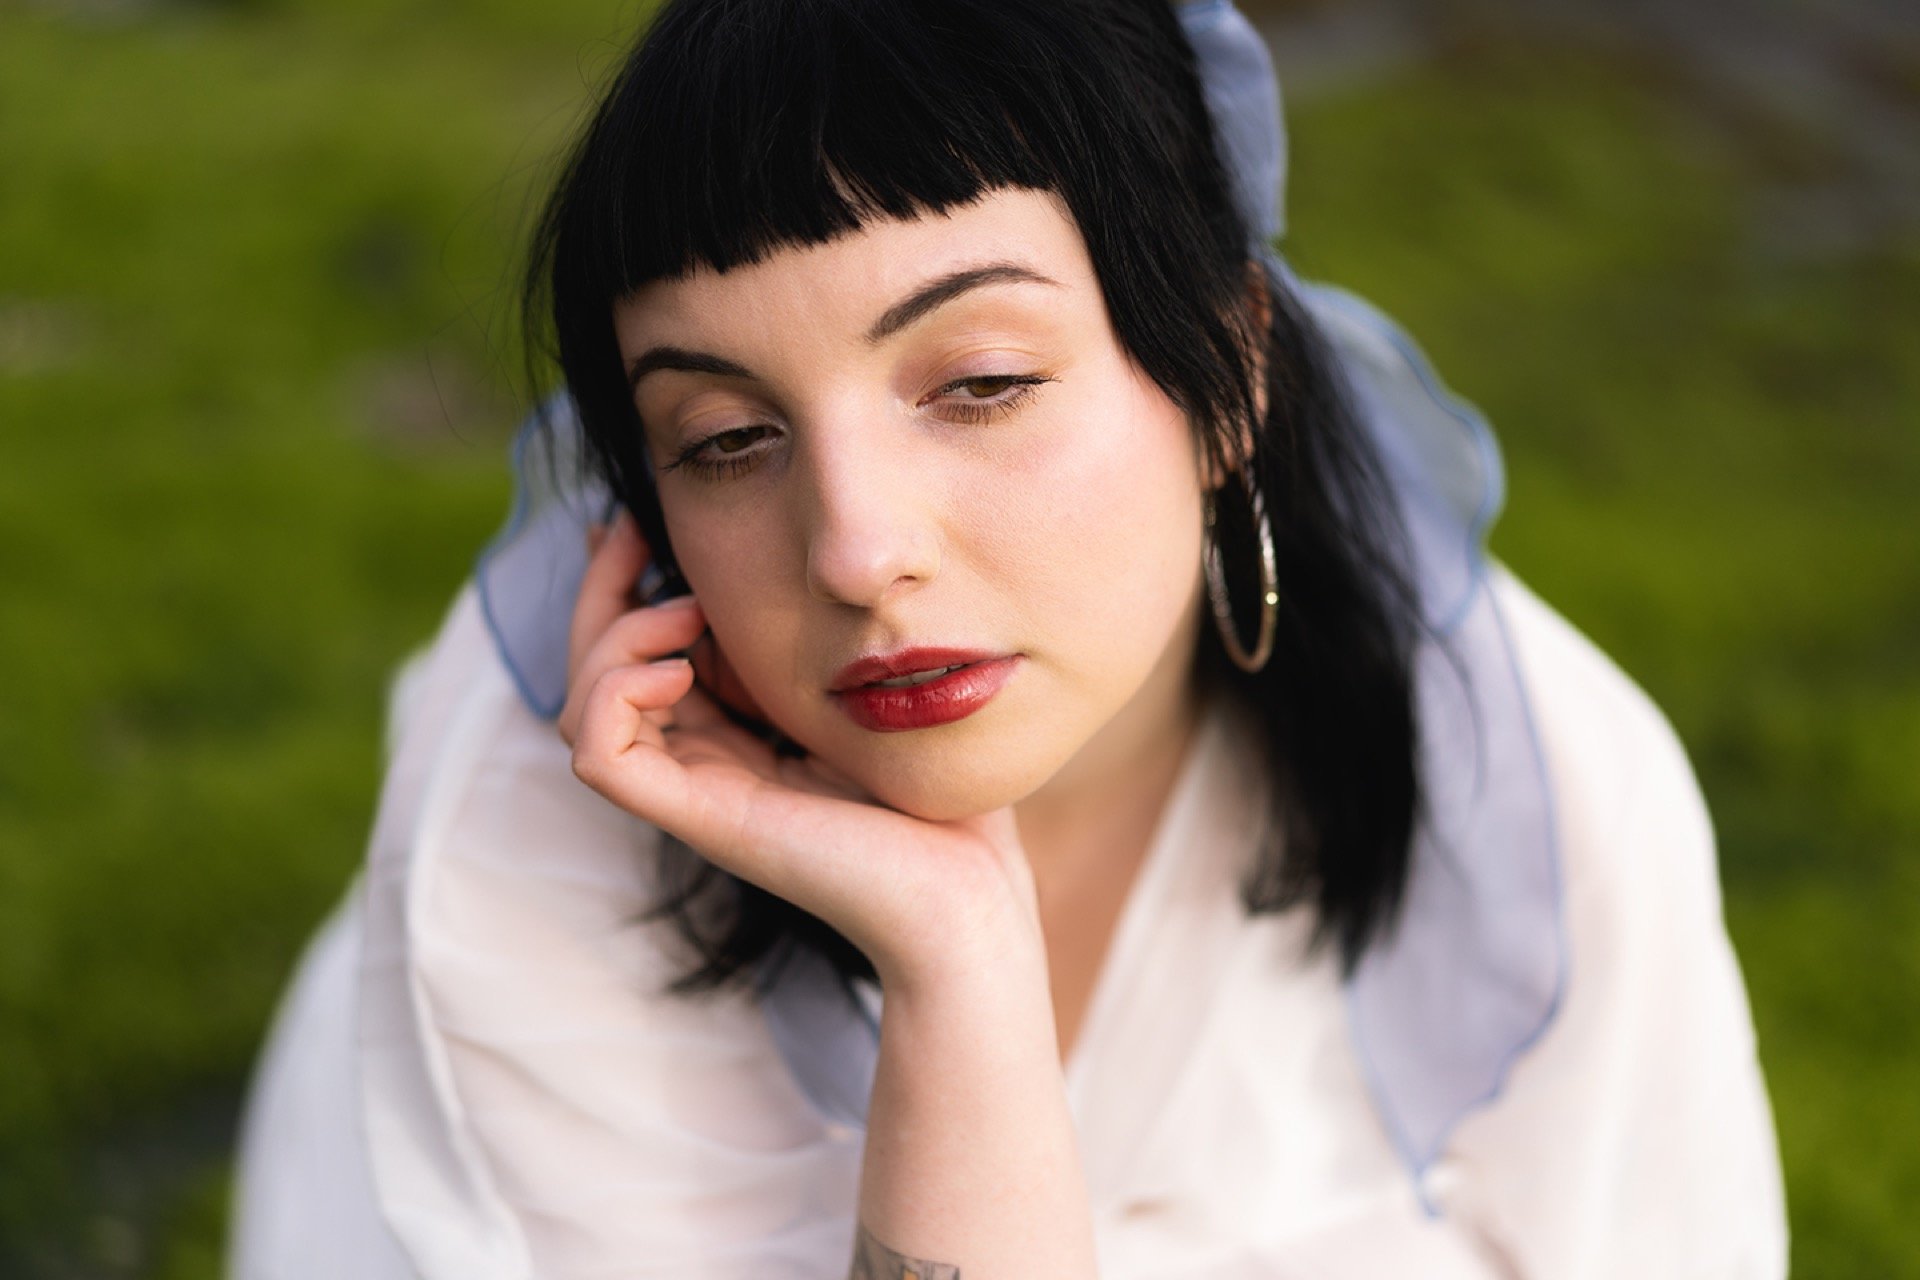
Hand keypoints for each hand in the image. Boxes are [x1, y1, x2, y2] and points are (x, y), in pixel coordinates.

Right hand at [559, 514, 1044, 991]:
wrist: (970, 892)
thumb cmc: (939, 798)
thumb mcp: (866, 687)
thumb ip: (817, 634)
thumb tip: (797, 563)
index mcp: (732, 734)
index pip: (635, 655)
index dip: (622, 583)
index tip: (637, 519)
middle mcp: (700, 761)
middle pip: (591, 672)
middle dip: (601, 591)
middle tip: (628, 530)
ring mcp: (695, 792)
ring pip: (581, 708)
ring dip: (610, 640)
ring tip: (685, 616)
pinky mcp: (702, 818)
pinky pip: (599, 755)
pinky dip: (613, 695)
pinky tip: (680, 666)